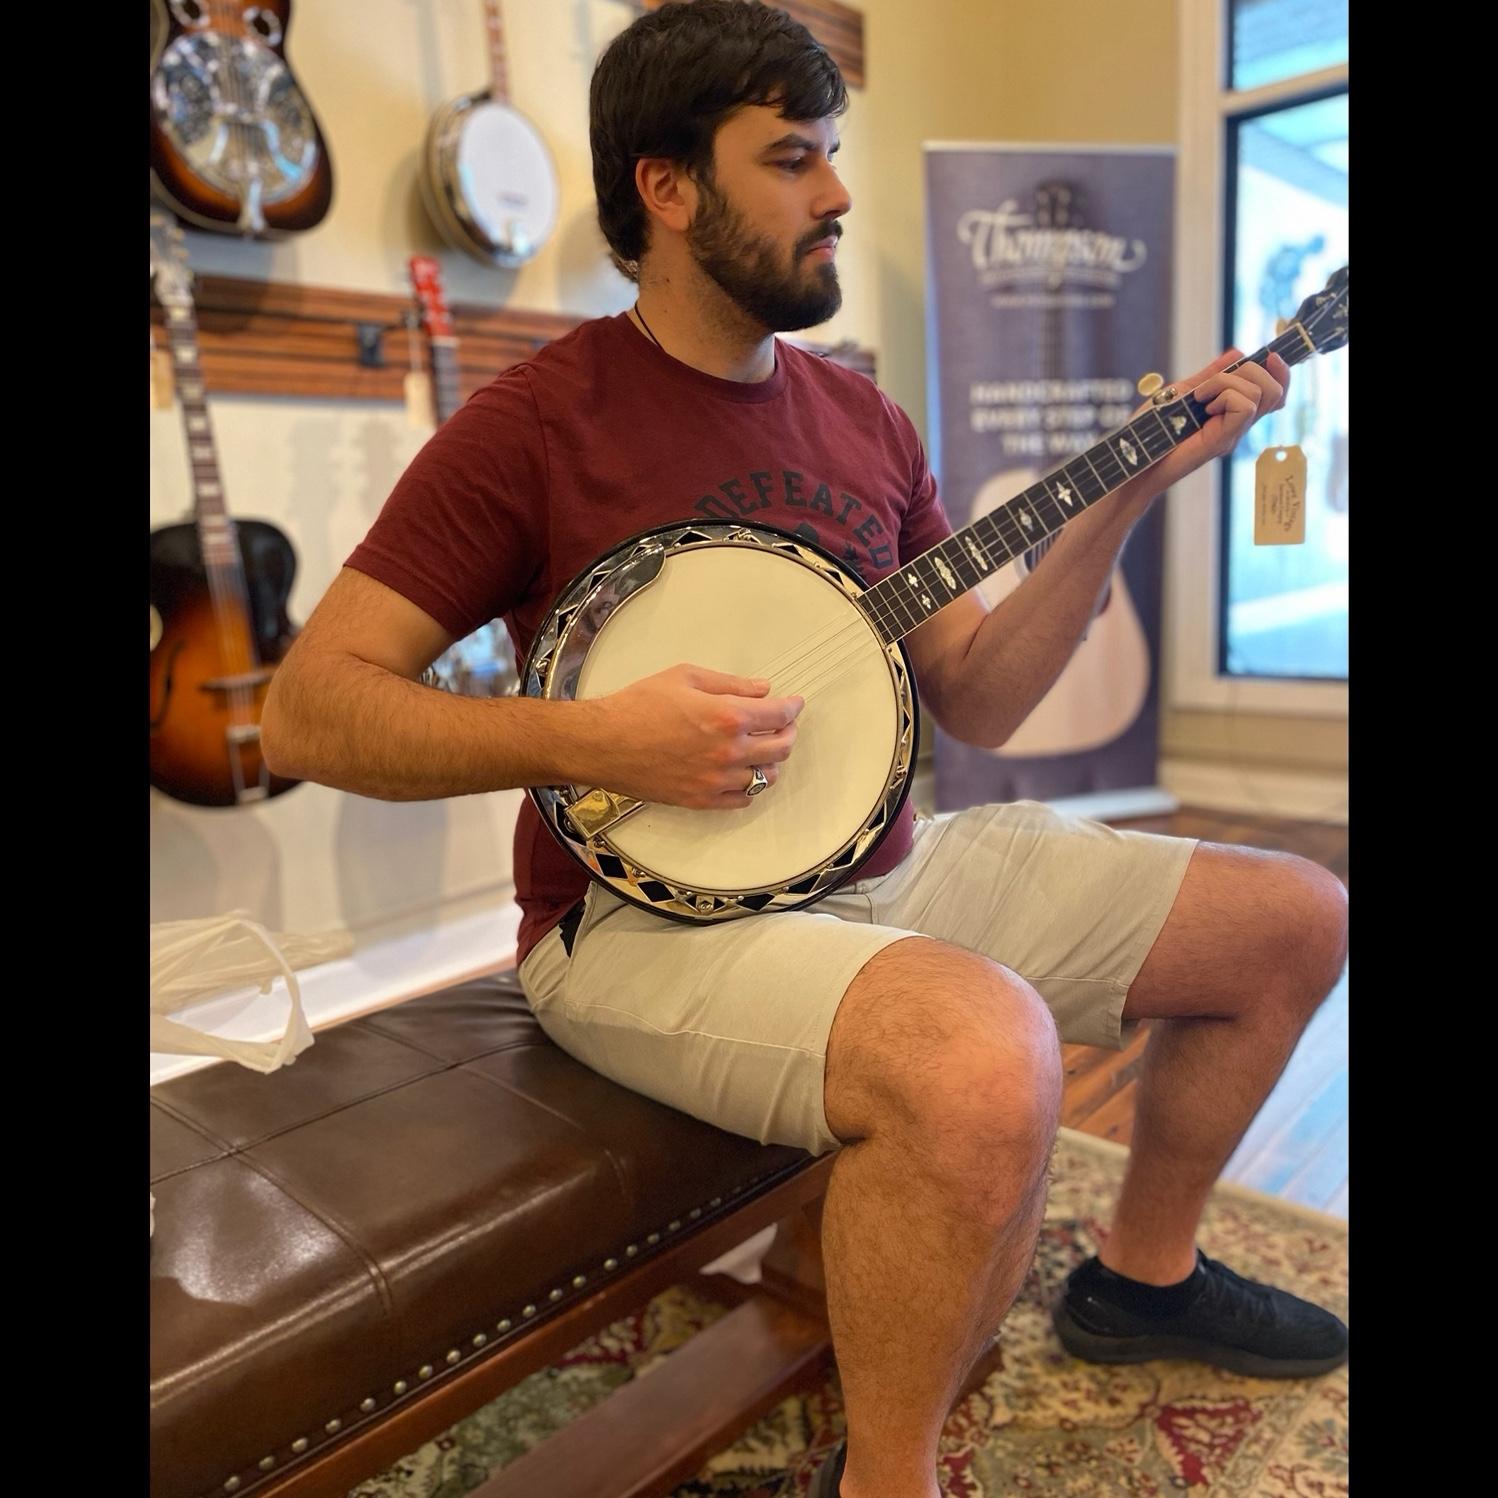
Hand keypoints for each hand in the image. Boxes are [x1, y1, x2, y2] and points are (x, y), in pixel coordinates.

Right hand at [586, 664, 803, 809]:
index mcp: (727, 717)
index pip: (779, 715)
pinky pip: (742, 799)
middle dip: (788, 733)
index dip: (792, 707)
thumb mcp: (685, 677)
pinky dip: (750, 787)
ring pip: (766, 777)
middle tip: (783, 725)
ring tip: (762, 749)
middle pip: (781, 748)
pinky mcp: (701, 800)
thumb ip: (730, 684)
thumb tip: (762, 689)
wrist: (603, 743)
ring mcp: (716, 780)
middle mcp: (729, 752)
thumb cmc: (638, 705)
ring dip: (770, 761)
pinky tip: (743, 774)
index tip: (794, 704)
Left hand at [1117, 348, 1289, 513]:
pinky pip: (1245, 406)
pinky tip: (1202, 405)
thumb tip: (1236, 354)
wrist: (1131, 459)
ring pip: (1260, 394)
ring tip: (1200, 398)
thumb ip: (1209, 376)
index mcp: (1232, 412)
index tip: (1270, 356)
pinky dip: (1224, 394)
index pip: (1275, 392)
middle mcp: (1238, 425)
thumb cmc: (1150, 430)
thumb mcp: (1181, 393)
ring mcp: (1232, 434)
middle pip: (1275, 389)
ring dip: (1227, 382)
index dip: (1281, 372)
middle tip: (1209, 386)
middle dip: (1249, 370)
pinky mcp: (1223, 441)